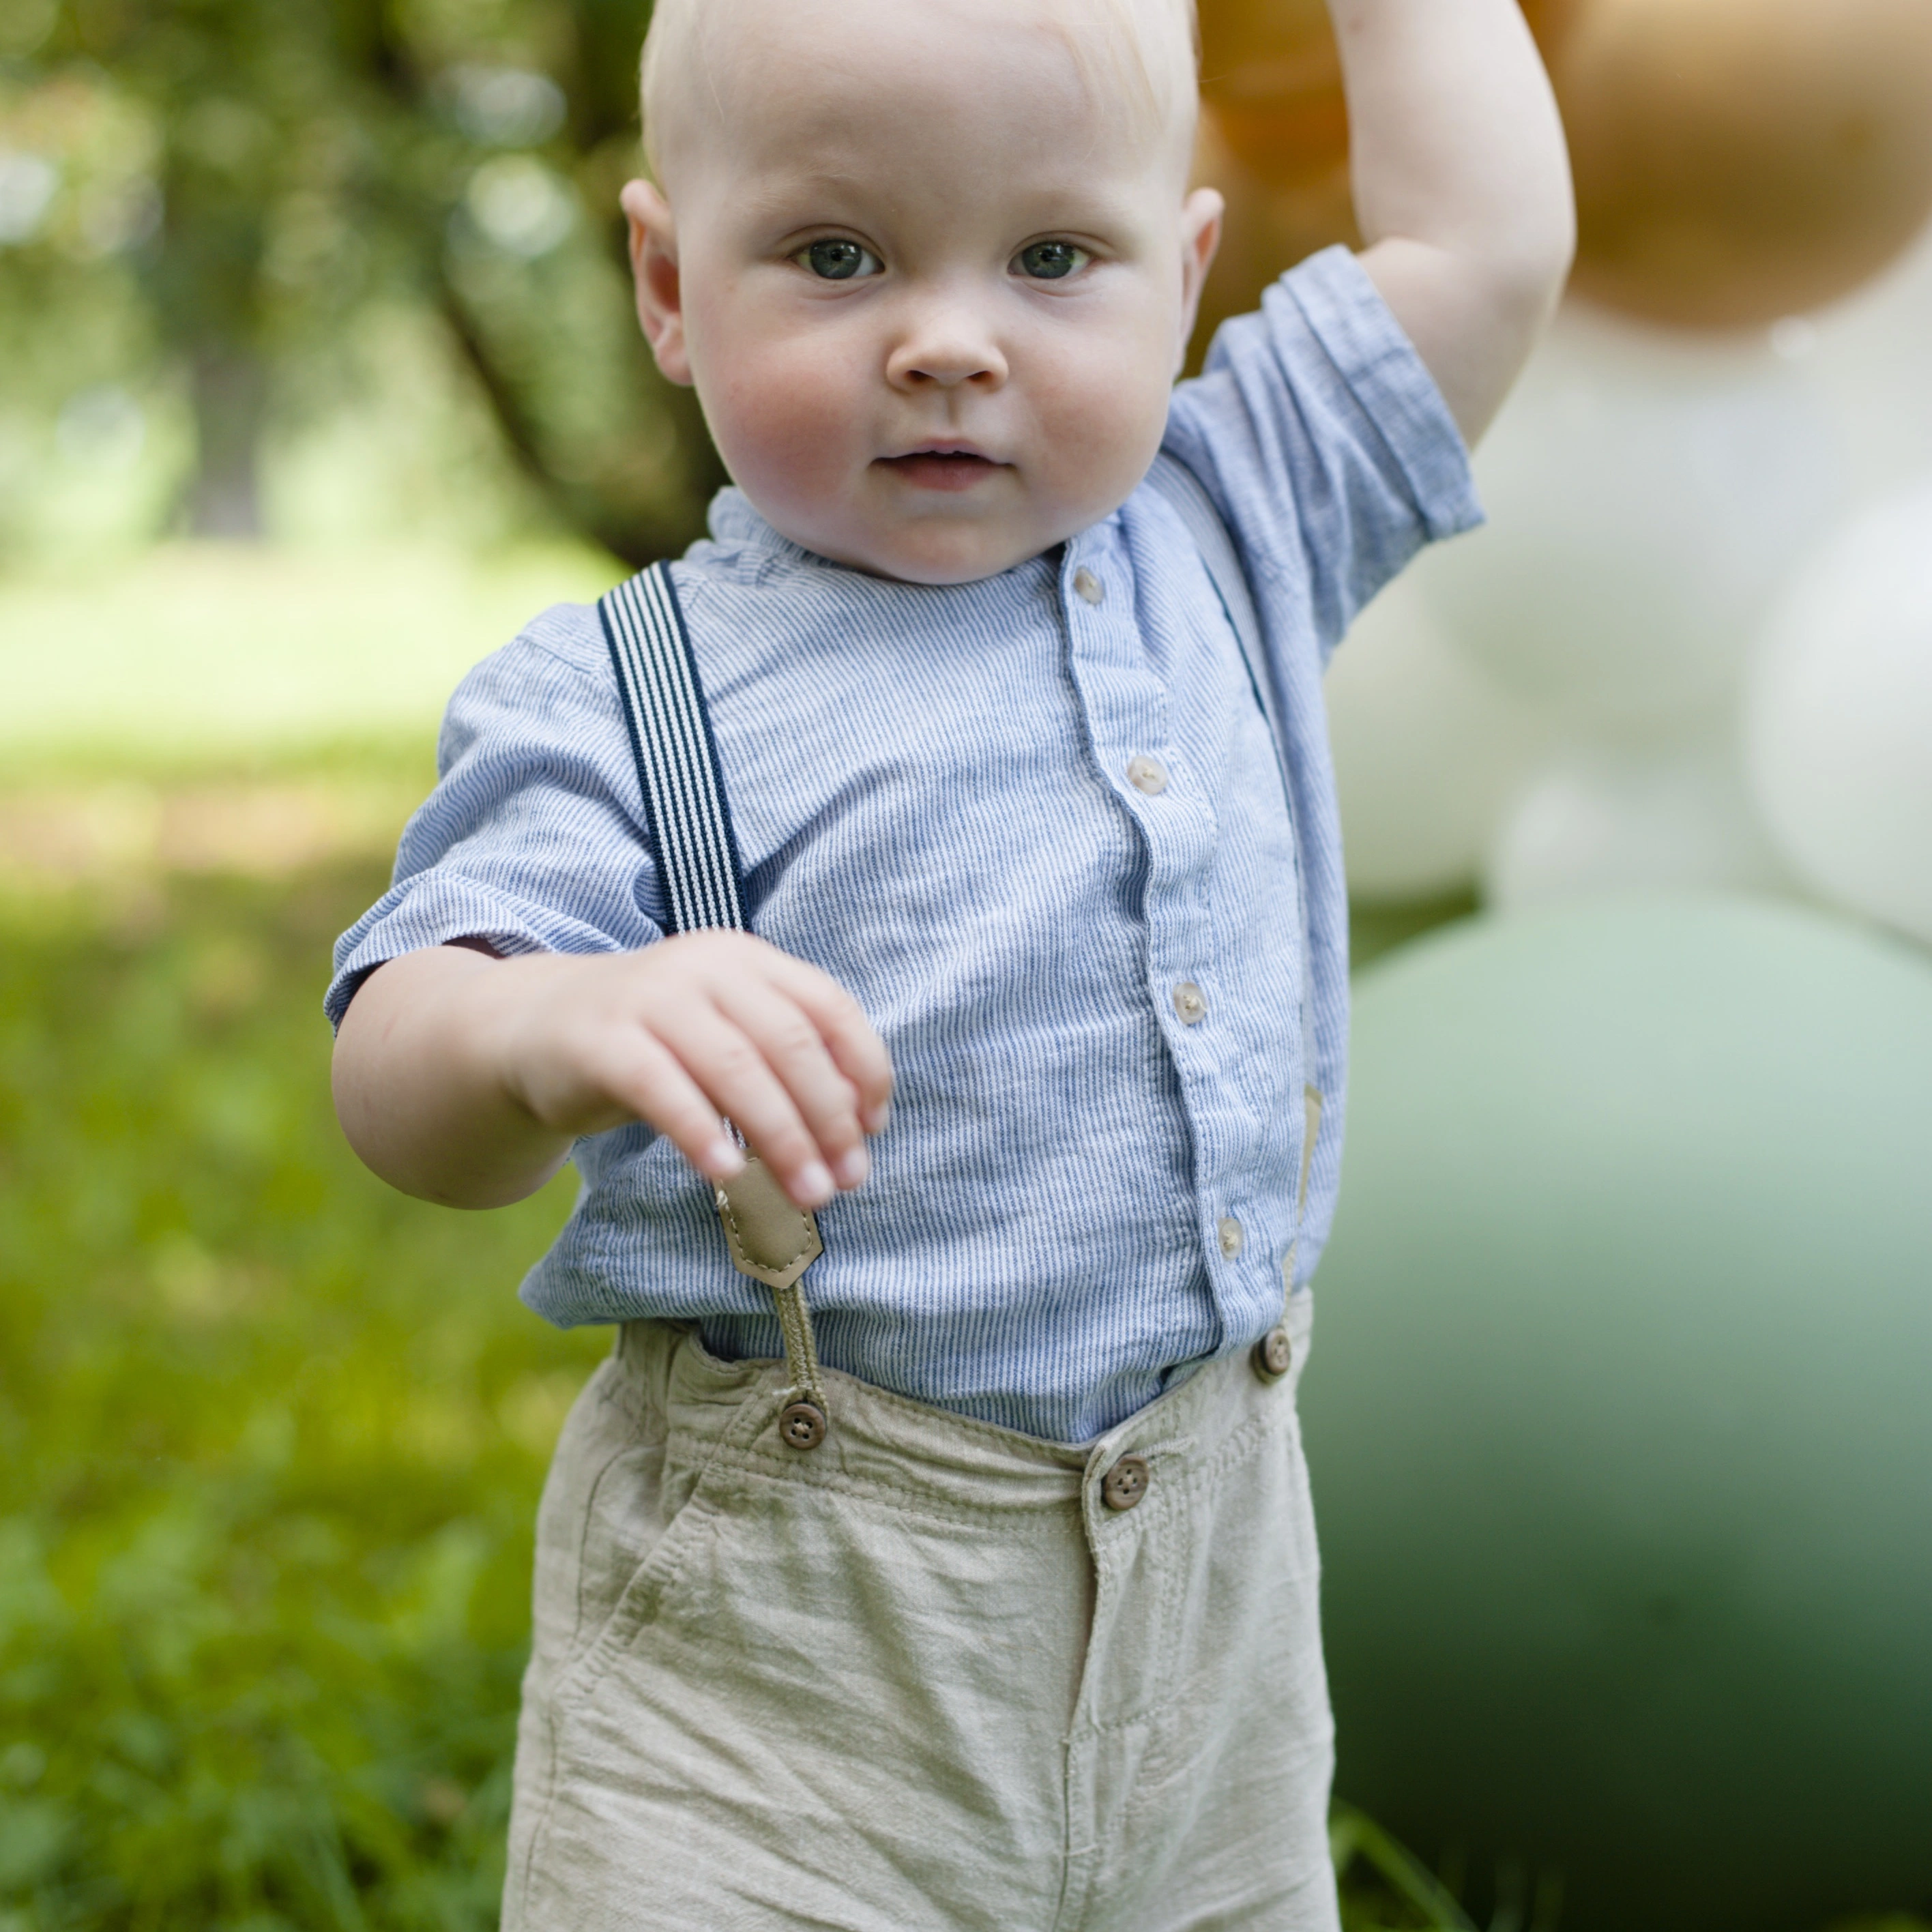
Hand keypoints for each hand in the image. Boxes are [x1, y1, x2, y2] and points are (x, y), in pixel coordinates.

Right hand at [491, 932, 893, 1208]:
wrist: (536, 1029)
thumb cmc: (655, 1043)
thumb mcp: (726, 1032)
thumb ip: (783, 1062)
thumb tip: (855, 1130)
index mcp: (748, 960)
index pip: (828, 1007)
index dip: (863, 1069)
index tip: (873, 1130)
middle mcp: (704, 967)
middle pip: (789, 1043)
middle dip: (829, 1117)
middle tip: (847, 1180)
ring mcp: (651, 999)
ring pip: (735, 1067)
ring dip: (782, 1136)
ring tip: (807, 1192)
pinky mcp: (602, 1041)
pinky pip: (663, 1089)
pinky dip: (703, 1133)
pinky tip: (729, 1173)